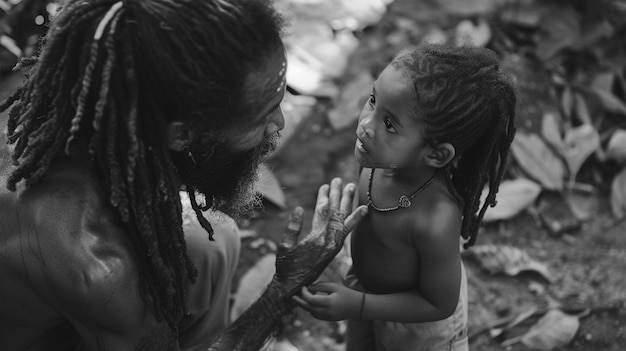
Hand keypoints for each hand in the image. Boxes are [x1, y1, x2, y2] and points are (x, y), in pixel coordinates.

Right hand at [271, 178, 366, 294]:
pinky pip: (347, 231)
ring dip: (348, 203)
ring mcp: (333, 245)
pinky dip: (354, 220)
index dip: (327, 197)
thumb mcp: (284, 247)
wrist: (294, 287)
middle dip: (338, 195)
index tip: (328, 185)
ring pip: (343, 219)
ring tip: (351, 188)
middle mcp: (329, 241)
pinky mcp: (334, 249)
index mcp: (317, 239)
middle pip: (336, 213)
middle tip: (341, 180)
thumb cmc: (286, 267)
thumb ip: (292, 228)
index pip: (325, 213)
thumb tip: (299, 208)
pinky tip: (361, 210)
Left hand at [292, 282, 361, 320]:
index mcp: (328, 302)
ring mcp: (327, 317)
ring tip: (304, 296)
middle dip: (299, 301)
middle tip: (293, 296)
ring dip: (306, 305)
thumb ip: (320, 286)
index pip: (310, 299)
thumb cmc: (346, 293)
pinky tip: (312, 302)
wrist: (358, 307)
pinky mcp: (328, 319)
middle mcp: (326, 312)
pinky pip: (315, 315)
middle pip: (307, 307)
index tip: (304, 286)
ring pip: (310, 311)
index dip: (304, 293)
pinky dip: (311, 309)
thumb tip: (308, 288)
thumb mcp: (333, 286)